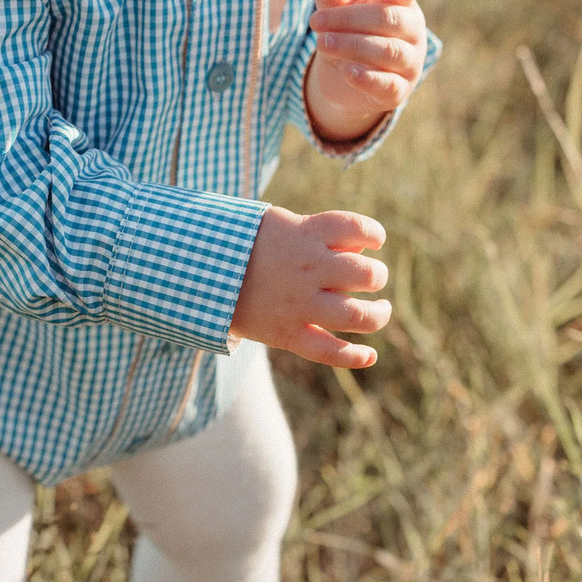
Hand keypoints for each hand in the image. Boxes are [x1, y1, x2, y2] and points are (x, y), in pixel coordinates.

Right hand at [231, 205, 389, 369]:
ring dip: (378, 314)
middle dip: (377, 276)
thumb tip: (361, 252)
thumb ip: (320, 235)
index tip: (374, 240)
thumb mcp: (279, 224)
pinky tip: (369, 355)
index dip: (374, 233)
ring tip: (379, 310)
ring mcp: (299, 303)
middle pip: (366, 274)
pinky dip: (354, 357)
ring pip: (357, 316)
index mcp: (304, 234)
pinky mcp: (288, 333)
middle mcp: (307, 268)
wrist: (201, 273)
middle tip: (372, 278)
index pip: (356, 227)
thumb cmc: (247, 245)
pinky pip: (329, 351)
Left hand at [305, 0, 426, 145]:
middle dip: (348, 18)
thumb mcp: (334, 8)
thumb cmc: (347, 29)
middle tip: (315, 21)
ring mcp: (410, 61)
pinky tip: (347, 71)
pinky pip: (389, 84)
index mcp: (400, 2)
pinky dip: (368, 78)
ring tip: (322, 43)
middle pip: (389, 18)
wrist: (345, 74)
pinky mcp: (399, 90)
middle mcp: (412, 30)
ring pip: (389, 51)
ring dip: (352, 45)